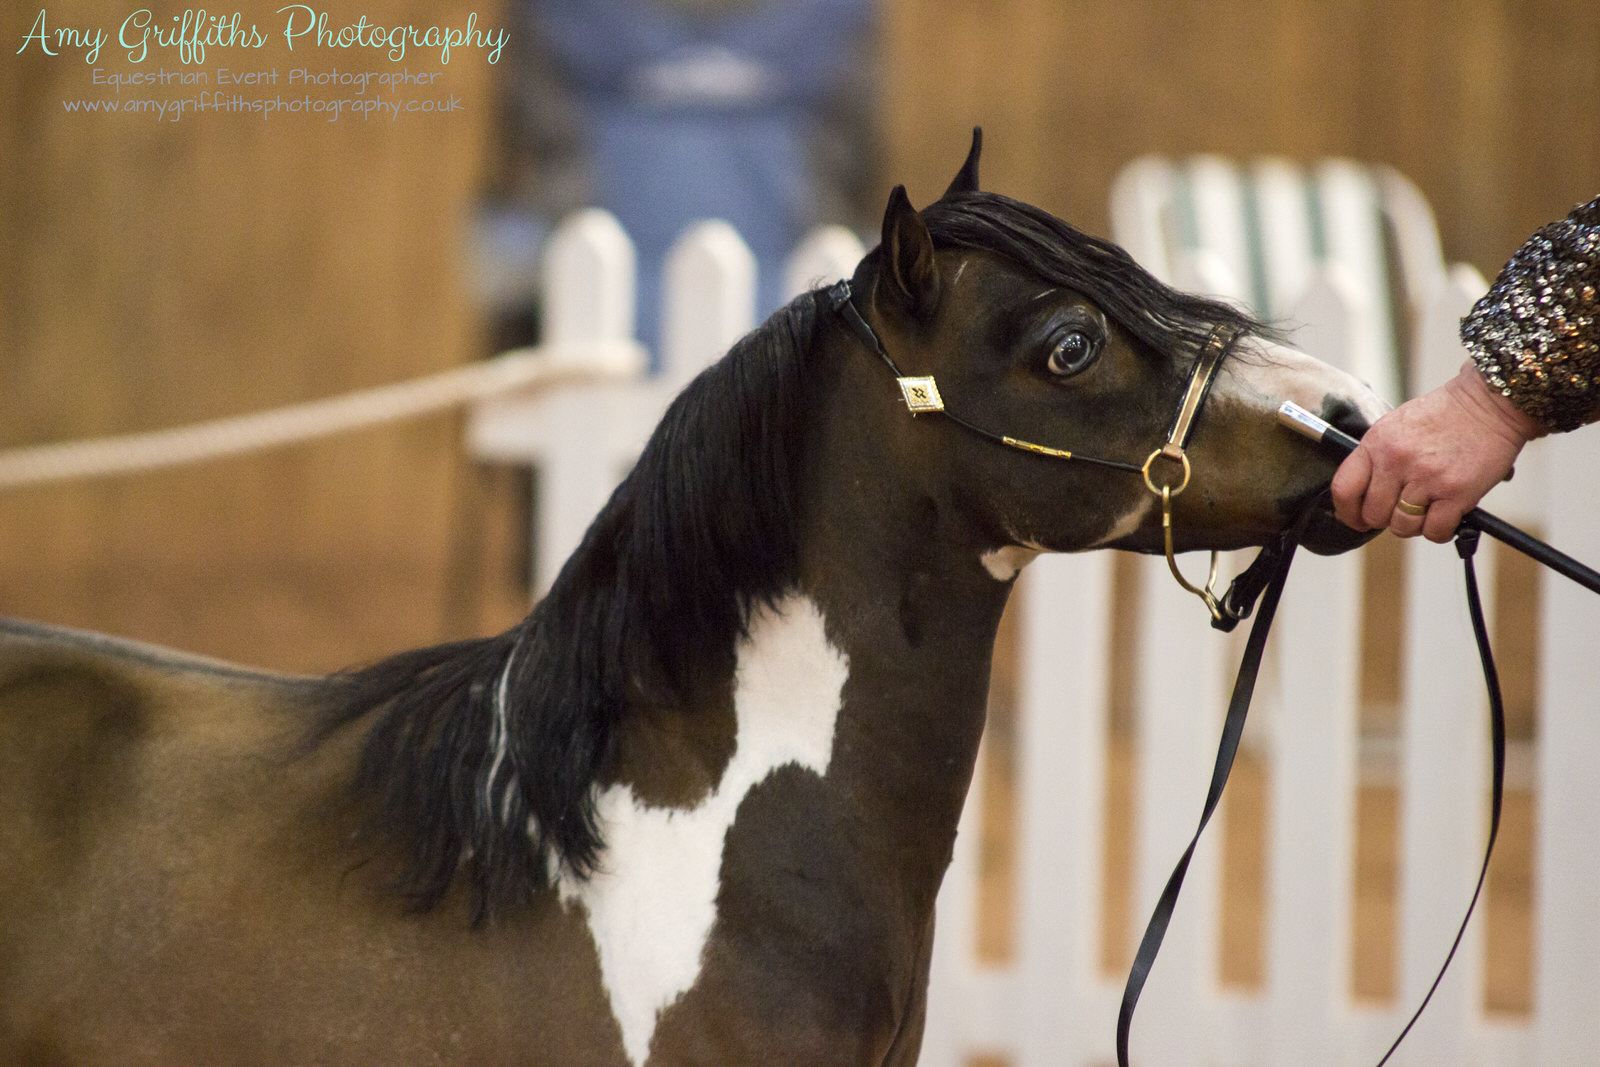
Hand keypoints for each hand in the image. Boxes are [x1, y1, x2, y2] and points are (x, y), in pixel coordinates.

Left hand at [1331, 361, 1545, 541]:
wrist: (1489, 403)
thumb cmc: (1444, 416)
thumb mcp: (1396, 427)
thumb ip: (1378, 458)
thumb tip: (1366, 496)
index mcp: (1376, 443)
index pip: (1343, 489)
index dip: (1348, 512)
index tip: (1357, 519)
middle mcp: (1396, 461)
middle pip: (1374, 514)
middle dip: (1386, 519)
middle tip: (1402, 511)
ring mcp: (1425, 477)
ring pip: (1402, 527)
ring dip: (1414, 525)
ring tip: (1428, 509)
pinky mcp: (1456, 492)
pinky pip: (1434, 531)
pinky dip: (1440, 531)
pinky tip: (1446, 516)